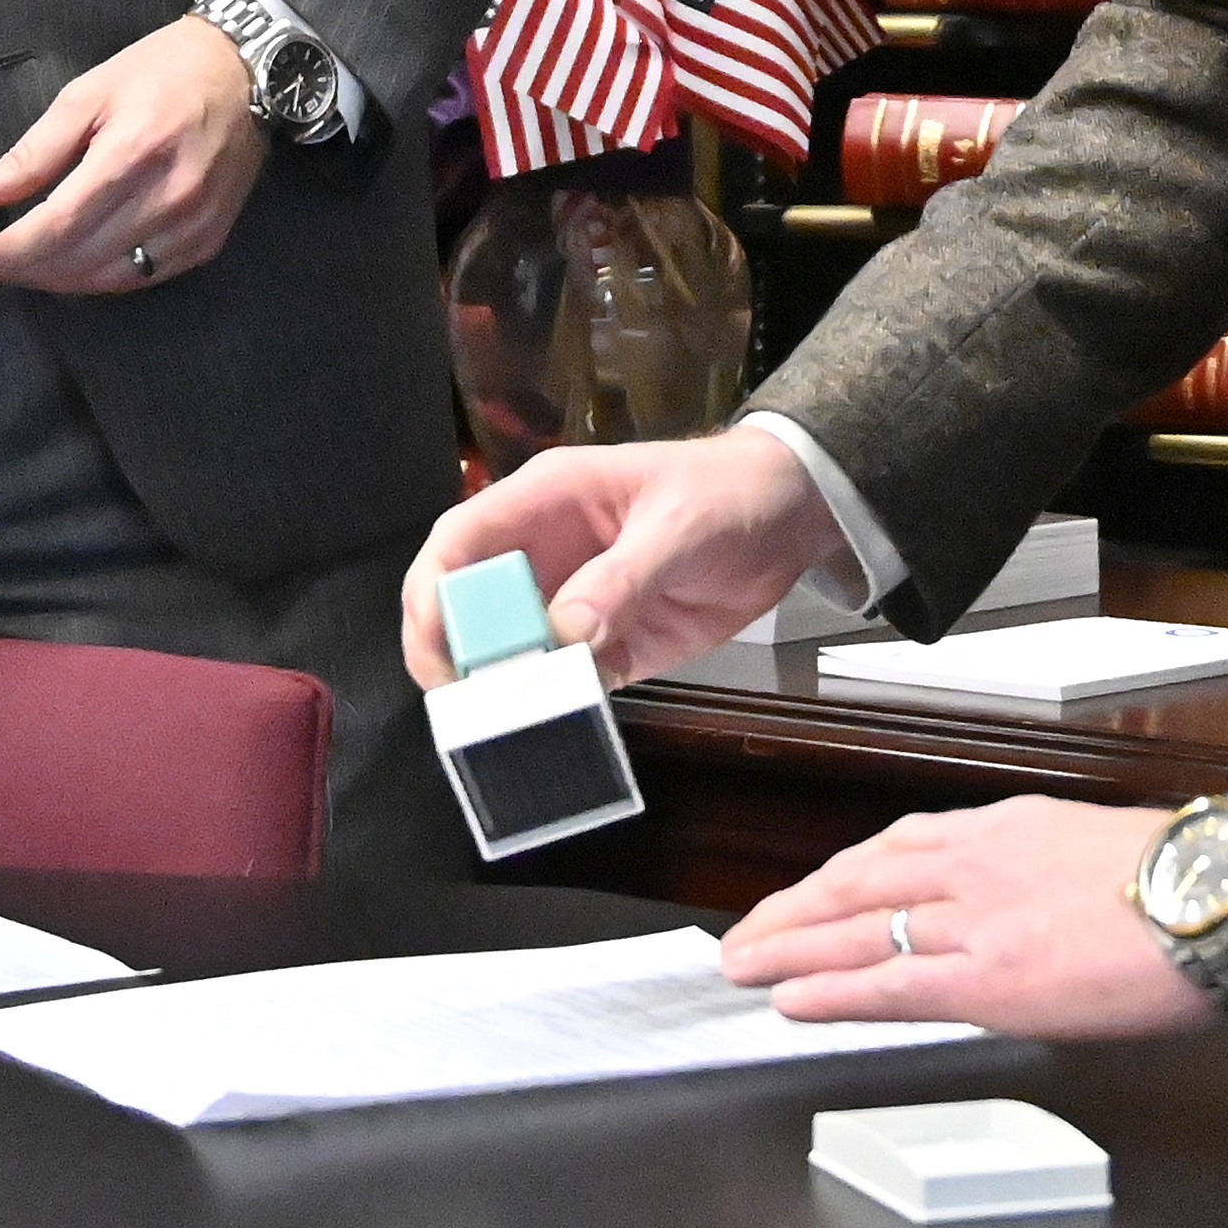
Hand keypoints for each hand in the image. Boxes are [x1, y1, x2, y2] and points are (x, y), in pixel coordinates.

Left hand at [0, 18, 264, 295]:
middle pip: (79, 258)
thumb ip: (34, 152)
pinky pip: (143, 278)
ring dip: (56, 279)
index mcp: (132, 152)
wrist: (245, 70)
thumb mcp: (87, 94)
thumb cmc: (159, 71)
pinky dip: (99, 277)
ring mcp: (194, 226)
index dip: (9, 252)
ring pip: (109, 278)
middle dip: (22, 269)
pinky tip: (71, 264)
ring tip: (18, 266)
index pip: (59, 224)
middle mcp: (169, 198)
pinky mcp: (208, 241)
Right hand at [399, 427, 840, 690]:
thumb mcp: (678, 526)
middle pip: (468, 602)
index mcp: (544, 501)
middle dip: (455, 651)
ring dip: (503, 688)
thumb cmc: (726, 495)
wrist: (790, 517)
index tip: (439, 649)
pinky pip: (563, 680)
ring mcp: (572, 602)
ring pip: (509, 648)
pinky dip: (554, 708)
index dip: (436, 594)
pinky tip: (558, 732)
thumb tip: (565, 634)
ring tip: (507, 730)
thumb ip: (623, 577)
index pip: (459, 542)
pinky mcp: (607, 645)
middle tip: (467, 704)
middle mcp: (543, 552)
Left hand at [718, 797, 1227, 1037]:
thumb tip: (1019, 907)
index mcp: (1004, 829)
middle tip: (745, 934)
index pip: (894, 849)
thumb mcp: (1093, 848)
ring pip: (855, 929)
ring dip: (789, 947)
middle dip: (791, 909)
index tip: (805, 894)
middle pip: (855, 883)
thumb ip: (1039, 871)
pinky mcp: (989, 976)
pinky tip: (792, 1000)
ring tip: (745, 965)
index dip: (837, 876)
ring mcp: (977, 919)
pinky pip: (889, 983)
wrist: (1227, 897)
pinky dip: (831, 990)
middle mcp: (976, 864)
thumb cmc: (1187, 878)